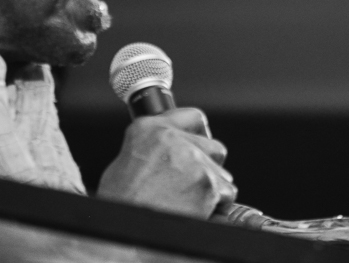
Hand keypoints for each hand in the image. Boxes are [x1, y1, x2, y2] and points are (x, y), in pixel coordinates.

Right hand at [96, 107, 236, 217]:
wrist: (127, 232)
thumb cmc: (122, 203)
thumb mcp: (125, 163)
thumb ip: (153, 150)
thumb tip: (170, 152)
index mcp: (148, 129)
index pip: (192, 117)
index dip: (199, 134)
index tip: (201, 143)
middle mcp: (172, 139)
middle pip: (214, 146)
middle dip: (209, 165)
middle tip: (192, 184)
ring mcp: (193, 160)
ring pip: (222, 173)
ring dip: (212, 188)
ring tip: (187, 203)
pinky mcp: (208, 183)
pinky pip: (226, 193)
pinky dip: (217, 205)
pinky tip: (196, 211)